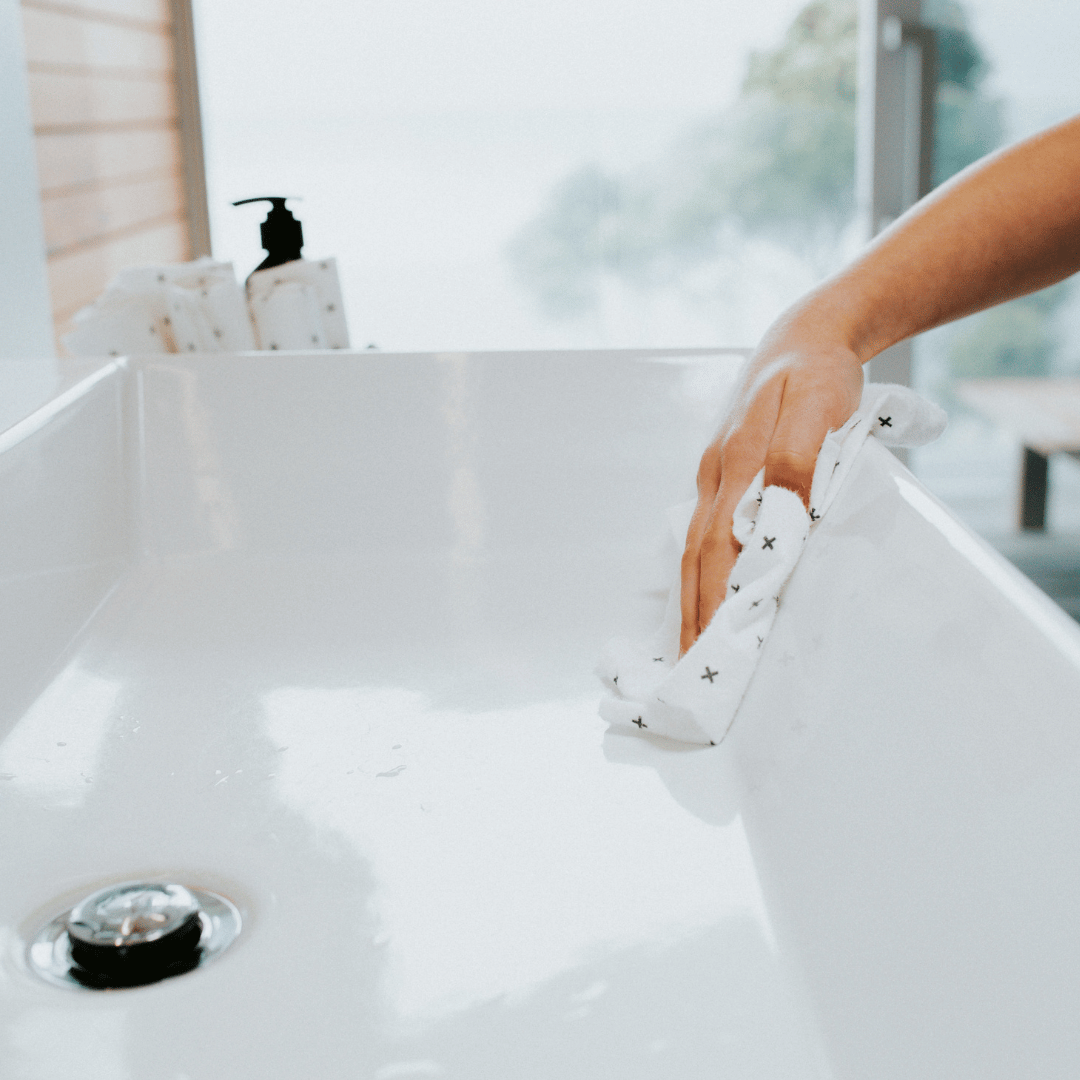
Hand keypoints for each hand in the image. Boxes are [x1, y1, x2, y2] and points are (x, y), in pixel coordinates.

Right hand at [679, 328, 864, 654]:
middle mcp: (717, 477)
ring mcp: (716, 477)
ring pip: (697, 549)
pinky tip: (704, 593)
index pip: (717, 551)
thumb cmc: (817, 375)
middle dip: (692, 616)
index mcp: (735, 465)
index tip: (708, 652)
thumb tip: (781, 519)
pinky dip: (701, 573)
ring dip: (691, 599)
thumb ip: (797, 459)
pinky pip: (708, 534)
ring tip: (689, 646)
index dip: (710, 603)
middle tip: (689, 672)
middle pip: (697, 558)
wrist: (808, 337)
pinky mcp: (727, 476)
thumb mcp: (816, 407)